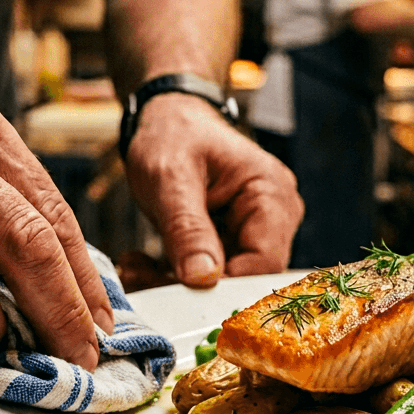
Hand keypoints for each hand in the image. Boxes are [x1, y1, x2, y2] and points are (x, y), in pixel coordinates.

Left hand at [122, 93, 302, 285]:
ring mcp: (256, 229)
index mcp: (272, 194)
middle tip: (143, 277)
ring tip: (138, 267)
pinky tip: (146, 264)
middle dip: (194, 286)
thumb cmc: (172, 135)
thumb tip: (204, 278)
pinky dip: (176, 274)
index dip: (225, 285)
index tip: (179, 292)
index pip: (264, 263)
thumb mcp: (171, 178)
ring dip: (179, 282)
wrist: (164, 121)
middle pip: (246, 277)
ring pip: (224, 281)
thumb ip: (187, 228)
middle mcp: (275, 215)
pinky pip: (211, 273)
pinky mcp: (233, 239)